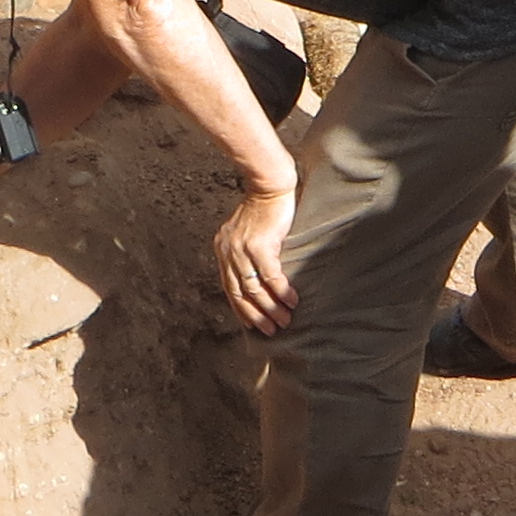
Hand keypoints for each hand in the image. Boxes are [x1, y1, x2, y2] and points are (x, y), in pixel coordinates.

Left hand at [213, 181, 298, 334]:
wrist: (270, 185)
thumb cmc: (264, 207)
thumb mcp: (247, 231)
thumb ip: (246, 251)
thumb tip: (256, 275)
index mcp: (224, 250)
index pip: (229, 287)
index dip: (241, 309)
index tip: (253, 324)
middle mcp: (229, 252)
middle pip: (240, 293)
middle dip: (256, 315)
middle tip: (271, 330)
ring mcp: (242, 250)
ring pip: (255, 289)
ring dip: (271, 308)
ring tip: (285, 320)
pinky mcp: (260, 245)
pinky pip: (271, 276)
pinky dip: (281, 291)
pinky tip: (292, 301)